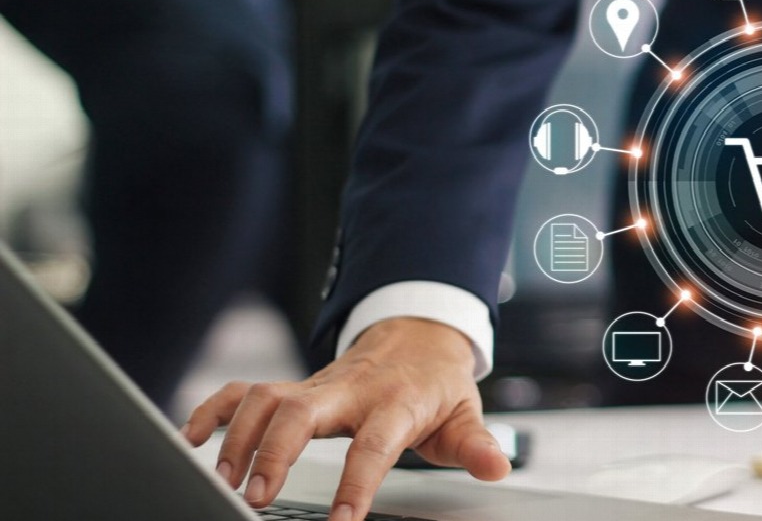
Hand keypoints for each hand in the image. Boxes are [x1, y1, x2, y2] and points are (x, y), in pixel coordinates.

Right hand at [181, 318, 509, 520]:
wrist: (418, 336)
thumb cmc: (437, 384)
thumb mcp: (465, 414)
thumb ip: (477, 445)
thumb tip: (498, 467)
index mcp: (394, 402)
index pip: (373, 445)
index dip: (355, 484)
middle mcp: (348, 389)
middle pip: (300, 411)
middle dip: (273, 452)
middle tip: (256, 498)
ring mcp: (316, 384)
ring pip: (264, 397)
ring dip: (237, 436)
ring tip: (222, 479)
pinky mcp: (294, 386)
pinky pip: (244, 390)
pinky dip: (213, 409)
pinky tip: (191, 437)